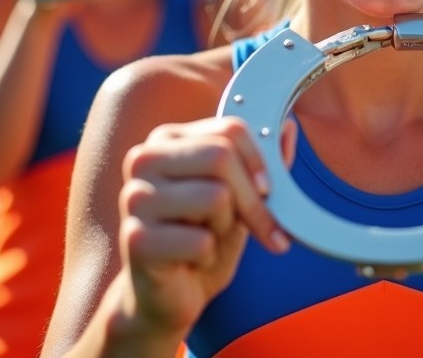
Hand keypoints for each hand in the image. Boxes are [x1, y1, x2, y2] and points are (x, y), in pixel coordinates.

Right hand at [116, 115, 296, 334]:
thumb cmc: (202, 238)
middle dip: (251, 198)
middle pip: (221, 157)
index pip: (229, 129)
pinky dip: (209, 256)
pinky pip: (201, 241)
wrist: (168, 295)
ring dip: (225, 228)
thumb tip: (287, 127)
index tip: (270, 190)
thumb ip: (262, 162)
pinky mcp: (135, 239)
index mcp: (167, 139)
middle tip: (261, 227)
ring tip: (207, 239)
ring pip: (215, 197)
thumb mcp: (238, 196)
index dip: (259, 161)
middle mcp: (144, 160)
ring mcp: (135, 198)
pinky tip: (191, 261)